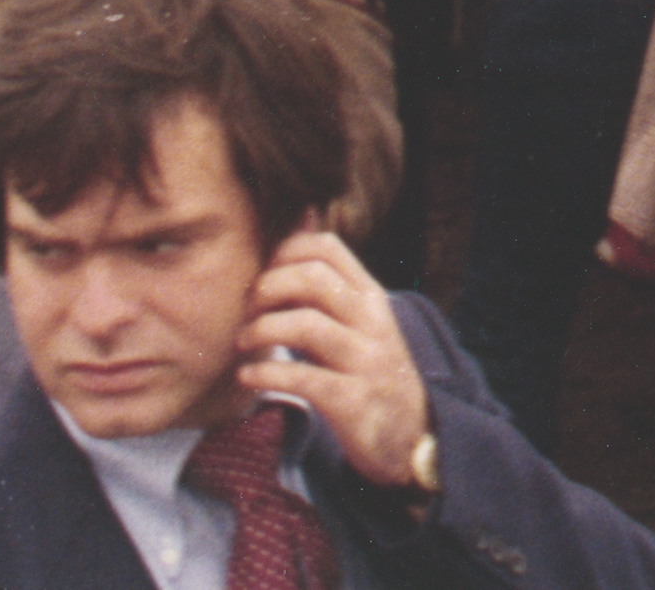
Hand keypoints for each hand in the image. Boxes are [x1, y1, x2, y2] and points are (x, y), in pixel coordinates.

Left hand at [239, 227, 430, 496]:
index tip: (261, 278)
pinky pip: (302, 378)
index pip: (327, 248)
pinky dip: (266, 373)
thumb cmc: (370, 371)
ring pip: (306, 325)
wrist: (412, 433)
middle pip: (313, 279)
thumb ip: (330, 281)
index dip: (283, 254)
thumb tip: (301, 220)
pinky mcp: (351, 400)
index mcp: (370, 295)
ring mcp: (364, 359)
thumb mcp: (359, 321)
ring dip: (261, 330)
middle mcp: (371, 320)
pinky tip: (248, 376)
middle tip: (246, 311)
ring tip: (243, 344)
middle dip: (267, 289)